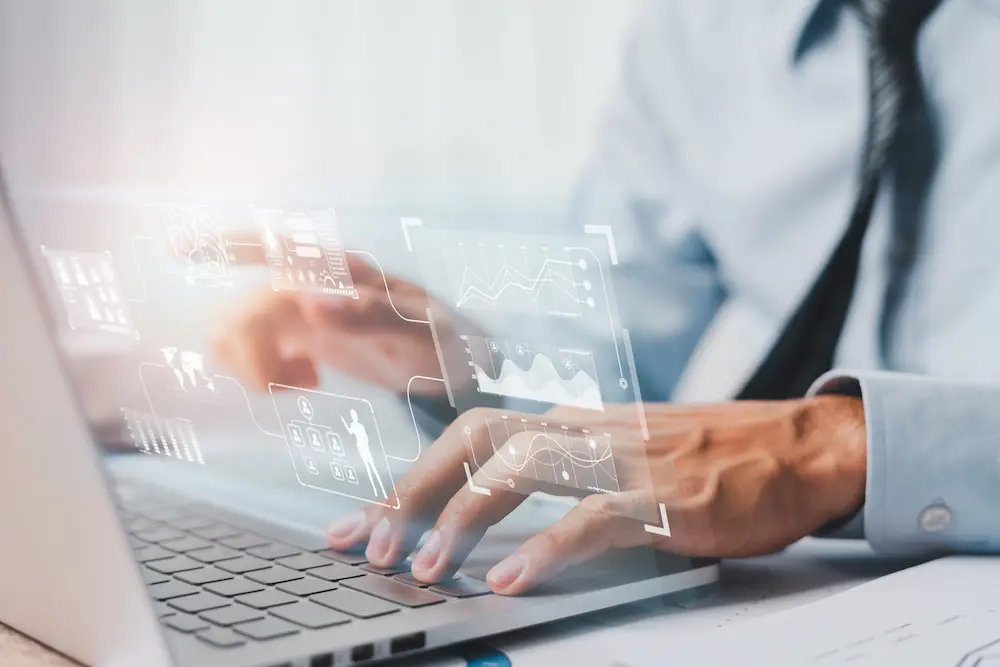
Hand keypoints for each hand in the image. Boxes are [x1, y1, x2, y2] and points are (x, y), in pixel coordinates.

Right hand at [210, 232, 464, 395]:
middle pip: (245, 312)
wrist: (444, 361)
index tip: (179, 247)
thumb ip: (372, 315)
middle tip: (290, 388)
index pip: (280, 248)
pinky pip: (246, 351)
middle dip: (250, 357)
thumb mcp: (420, 331)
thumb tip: (313, 303)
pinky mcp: (293, 334)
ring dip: (251, 367)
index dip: (228, 244)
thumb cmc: (439, 338)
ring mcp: (297, 309)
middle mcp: (312, 284)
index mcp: (342, 272)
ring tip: (298, 384)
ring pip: (235, 331)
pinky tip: (301, 382)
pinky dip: (262, 375)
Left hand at [325, 396, 866, 594]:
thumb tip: (498, 518)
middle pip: (474, 441)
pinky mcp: (664, 498)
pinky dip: (543, 549)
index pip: (468, 435)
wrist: (799, 444)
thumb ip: (565, 473)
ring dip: (462, 519)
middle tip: (366, 544)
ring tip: (423, 569)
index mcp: (570, 423)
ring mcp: (623, 460)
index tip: (361, 520)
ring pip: (520, 470)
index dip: (408, 477)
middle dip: (412, 492)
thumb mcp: (623, 453)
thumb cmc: (710, 455)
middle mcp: (585, 431)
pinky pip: (590, 519)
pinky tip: (509, 580)